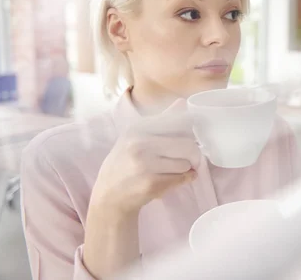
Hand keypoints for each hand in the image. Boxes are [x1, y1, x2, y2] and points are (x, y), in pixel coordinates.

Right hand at [90, 99, 200, 217]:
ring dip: (185, 169)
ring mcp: (144, 165)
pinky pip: (181, 179)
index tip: (188, 139)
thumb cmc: (125, 163)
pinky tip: (173, 180)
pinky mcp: (150, 184)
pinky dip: (183, 180)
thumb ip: (162, 121)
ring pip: (186, 163)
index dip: (188, 133)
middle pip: (187, 145)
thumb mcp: (136, 137)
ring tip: (172, 171)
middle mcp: (139, 143)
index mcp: (138, 128)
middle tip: (188, 159)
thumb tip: (182, 103)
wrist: (108, 197)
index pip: (177, 123)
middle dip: (192, 155)